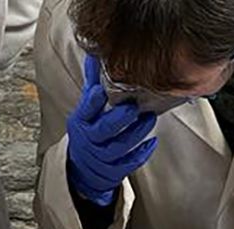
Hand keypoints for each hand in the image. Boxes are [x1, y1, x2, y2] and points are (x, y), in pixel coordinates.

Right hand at [66, 54, 158, 205]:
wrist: (84, 167)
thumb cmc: (89, 130)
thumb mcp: (86, 108)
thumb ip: (92, 83)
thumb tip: (94, 55)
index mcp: (81, 121)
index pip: (85, 111)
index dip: (92, 102)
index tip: (101, 90)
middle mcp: (90, 140)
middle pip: (103, 131)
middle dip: (118, 119)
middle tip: (133, 107)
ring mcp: (101, 156)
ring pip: (119, 147)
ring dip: (135, 133)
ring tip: (149, 119)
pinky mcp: (114, 169)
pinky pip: (128, 164)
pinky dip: (141, 153)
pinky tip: (152, 142)